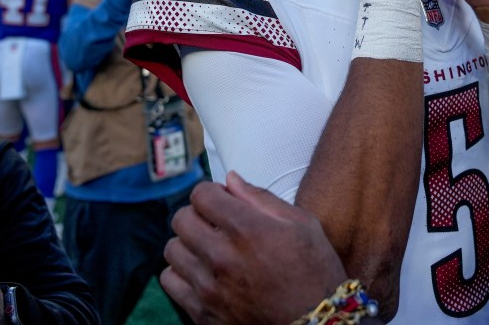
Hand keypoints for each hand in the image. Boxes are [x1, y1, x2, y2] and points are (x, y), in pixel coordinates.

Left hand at [161, 171, 347, 324]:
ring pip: (173, 249)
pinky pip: (171, 281)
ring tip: (210, 247)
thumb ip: (260, 198)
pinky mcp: (203, 313)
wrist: (317, 323)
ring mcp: (209, 289)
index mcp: (248, 230)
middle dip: (199, 213)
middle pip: (181, 219)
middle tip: (217, 221)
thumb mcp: (301, 223)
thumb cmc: (315, 270)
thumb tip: (230, 179)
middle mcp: (222, 258)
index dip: (213, 191)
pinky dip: (182, 272)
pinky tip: (203, 271)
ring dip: (189, 242)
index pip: (202, 195)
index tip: (223, 199)